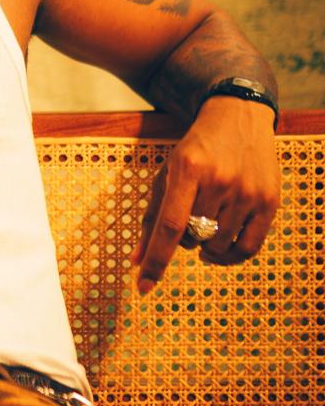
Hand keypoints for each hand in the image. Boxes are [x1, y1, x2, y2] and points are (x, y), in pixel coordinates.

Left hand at [130, 95, 279, 293]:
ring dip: (205, 246)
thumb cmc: (194, 152)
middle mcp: (220, 180)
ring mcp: (248, 191)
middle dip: (183, 239)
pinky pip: (248, 249)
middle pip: (194, 238)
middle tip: (187, 219)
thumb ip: (150, 217)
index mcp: (187, 169)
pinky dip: (229, 257)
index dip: (155, 260)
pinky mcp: (270, 201)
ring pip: (219, 247)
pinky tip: (220, 247)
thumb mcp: (166, 174)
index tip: (142, 287)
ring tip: (204, 224)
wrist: (237, 118)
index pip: (169, 226)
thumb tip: (136, 261)